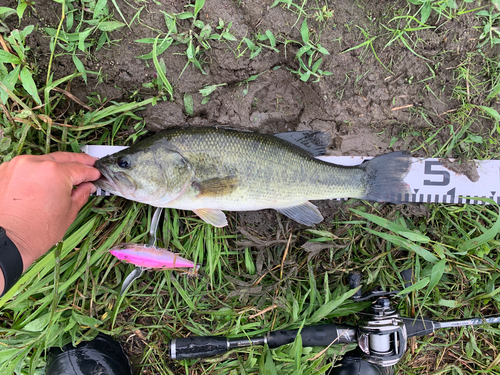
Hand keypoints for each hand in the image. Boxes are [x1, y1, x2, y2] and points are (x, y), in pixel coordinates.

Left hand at [0, 152, 100, 291]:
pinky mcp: (5, 171)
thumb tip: (87, 186)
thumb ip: (80, 194)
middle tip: (90, 162)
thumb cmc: (36, 232)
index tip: (96, 175)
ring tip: (69, 169)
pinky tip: (47, 177)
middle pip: (62, 158)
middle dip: (78, 161)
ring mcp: (18, 166)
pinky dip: (38, 170)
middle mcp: (35, 163)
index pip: (80, 169)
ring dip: (57, 164)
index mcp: (55, 172)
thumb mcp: (68, 213)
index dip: (91, 172)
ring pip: (44, 160)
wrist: (7, 242)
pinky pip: (27, 166)